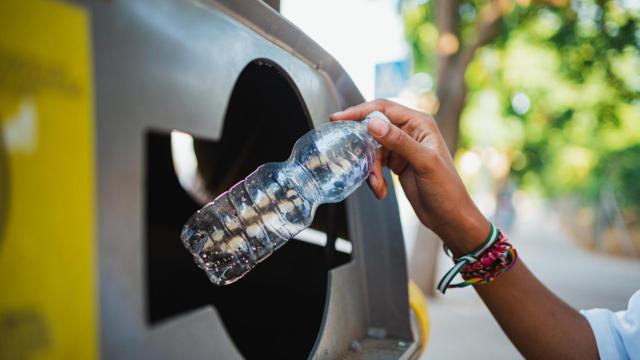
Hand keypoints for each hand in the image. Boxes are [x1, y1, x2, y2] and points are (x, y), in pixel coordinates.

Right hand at [331, 99, 489, 254]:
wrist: (450, 217)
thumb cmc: (446, 190)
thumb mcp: (423, 163)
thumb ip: (399, 141)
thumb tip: (373, 123)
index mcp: (420, 124)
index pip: (383, 109)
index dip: (359, 112)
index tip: (338, 119)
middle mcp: (410, 131)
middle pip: (374, 129)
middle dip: (363, 148)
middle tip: (353, 161)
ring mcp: (403, 148)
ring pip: (372, 149)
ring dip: (370, 168)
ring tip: (376, 185)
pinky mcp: (397, 163)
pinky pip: (376, 163)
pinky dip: (374, 177)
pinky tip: (380, 190)